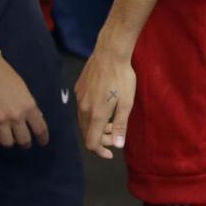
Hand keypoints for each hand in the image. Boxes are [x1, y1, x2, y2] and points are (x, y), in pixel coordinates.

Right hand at [0, 54, 48, 148]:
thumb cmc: (5, 74)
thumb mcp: (23, 89)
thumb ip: (29, 105)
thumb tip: (35, 118)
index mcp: (28, 106)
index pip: (40, 129)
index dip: (43, 138)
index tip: (42, 142)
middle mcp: (16, 116)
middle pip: (23, 140)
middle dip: (25, 143)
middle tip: (23, 142)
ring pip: (7, 143)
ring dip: (9, 143)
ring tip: (8, 139)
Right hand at [74, 43, 135, 159]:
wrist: (109, 52)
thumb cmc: (122, 77)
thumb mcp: (127, 103)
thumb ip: (120, 125)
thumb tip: (117, 145)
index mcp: (96, 114)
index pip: (91, 142)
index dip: (100, 151)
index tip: (110, 153)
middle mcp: (84, 108)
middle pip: (87, 133)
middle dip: (100, 139)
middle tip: (115, 134)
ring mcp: (79, 98)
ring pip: (83, 121)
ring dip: (96, 127)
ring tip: (111, 121)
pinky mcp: (78, 88)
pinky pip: (82, 108)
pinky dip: (91, 115)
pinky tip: (103, 106)